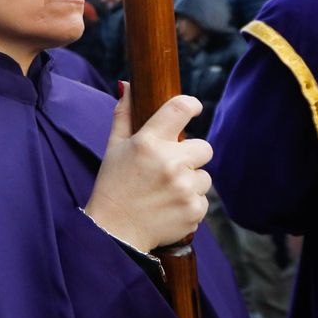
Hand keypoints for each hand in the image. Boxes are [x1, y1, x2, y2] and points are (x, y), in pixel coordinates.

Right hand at [83, 84, 210, 252]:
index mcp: (148, 142)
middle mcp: (170, 162)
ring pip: (205, 176)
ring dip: (190, 182)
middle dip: (191, 156)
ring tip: (165, 192)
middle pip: (204, 147)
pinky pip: (203, 200)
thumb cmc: (113, 185)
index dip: (192, 105)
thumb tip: (127, 84)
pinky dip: (190, 204)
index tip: (194, 108)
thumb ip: (124, 114)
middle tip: (171, 167)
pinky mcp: (194, 210)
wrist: (114, 232)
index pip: (181, 108)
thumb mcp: (114, 147)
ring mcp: (184, 188)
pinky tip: (169, 208)